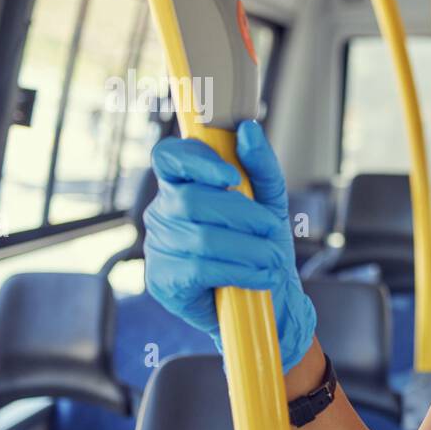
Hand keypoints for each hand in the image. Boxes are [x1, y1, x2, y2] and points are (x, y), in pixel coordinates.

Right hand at [144, 119, 315, 373]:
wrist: (270, 299)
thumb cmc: (263, 245)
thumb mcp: (270, 203)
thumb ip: (261, 166)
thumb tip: (247, 130)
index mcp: (182, 186)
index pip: (169, 158)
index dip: (195, 161)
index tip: (231, 176)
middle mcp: (162, 214)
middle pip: (191, 199)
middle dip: (240, 214)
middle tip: (270, 229)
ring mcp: (158, 248)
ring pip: (200, 238)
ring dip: (248, 248)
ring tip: (271, 259)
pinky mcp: (164, 282)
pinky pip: (200, 269)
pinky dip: (239, 271)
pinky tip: (260, 276)